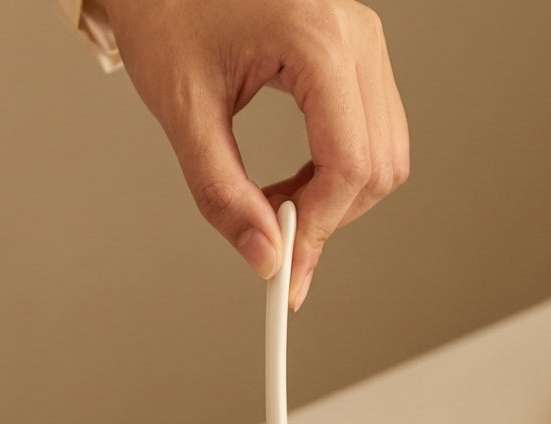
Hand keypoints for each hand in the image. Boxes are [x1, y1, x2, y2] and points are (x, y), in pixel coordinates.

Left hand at [101, 0, 408, 307]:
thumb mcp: (183, 111)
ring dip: (335, 201)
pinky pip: (372, 135)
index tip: (284, 271)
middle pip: (378, 166)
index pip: (348, 163)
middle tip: (271, 238)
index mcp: (316, 38)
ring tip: (273, 204)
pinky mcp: (357, 55)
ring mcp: (363, 42)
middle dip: (327, 218)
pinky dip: (337, 176)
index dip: (317, 229)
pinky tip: (292, 182)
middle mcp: (355, 35)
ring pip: (384, 156)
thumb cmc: (167, 11)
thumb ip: (221, 193)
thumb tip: (265, 258)